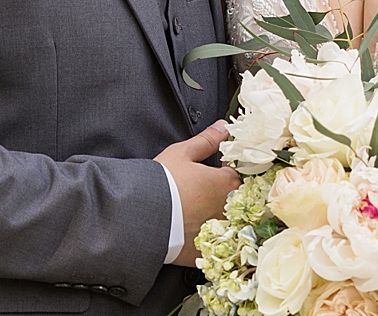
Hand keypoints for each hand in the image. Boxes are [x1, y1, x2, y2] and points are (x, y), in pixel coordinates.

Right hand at [156, 121, 239, 266]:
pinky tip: (189, 233)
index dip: (222, 171)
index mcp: (226, 183)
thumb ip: (207, 140)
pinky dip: (205, 240)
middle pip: (232, 199)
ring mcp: (218, 232)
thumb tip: (224, 127)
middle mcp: (228, 209)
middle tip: (198, 193)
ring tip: (192, 213)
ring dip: (213, 217)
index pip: (234, 174)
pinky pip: (211, 246)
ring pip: (224, 223)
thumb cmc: (163, 181)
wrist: (143, 216)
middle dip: (220, 195)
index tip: (209, 172)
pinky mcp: (206, 251)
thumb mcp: (182, 153)